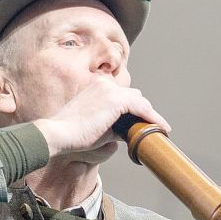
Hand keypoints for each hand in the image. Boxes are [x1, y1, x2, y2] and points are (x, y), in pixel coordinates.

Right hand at [33, 76, 170, 158]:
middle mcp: (105, 85)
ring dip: (151, 116)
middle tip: (155, 127)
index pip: (124, 96)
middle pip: (135, 96)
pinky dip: (153, 118)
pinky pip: (142, 108)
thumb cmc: (73, 134)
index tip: (145, 122)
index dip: (136, 109)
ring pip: (141, 102)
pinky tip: (161, 128)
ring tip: (161, 129)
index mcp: (97, 87)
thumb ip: (115, 126)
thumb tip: (129, 133)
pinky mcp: (116, 101)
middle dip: (145, 112)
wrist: (59, 134)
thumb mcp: (98, 127)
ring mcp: (111, 91)